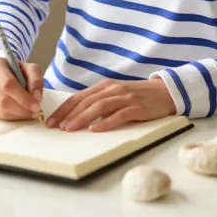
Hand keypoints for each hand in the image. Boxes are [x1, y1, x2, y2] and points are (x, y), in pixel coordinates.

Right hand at [0, 58, 43, 120]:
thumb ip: (36, 79)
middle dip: (22, 109)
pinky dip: (11, 118)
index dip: (24, 98)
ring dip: (18, 115)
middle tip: (36, 112)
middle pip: (3, 100)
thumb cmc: (14, 70)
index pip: (8, 84)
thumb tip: (37, 97)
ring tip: (30, 113)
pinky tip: (19, 113)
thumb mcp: (28, 67)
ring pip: (0, 111)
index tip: (37, 105)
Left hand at [46, 78, 175, 132]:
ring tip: (70, 129)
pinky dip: (106, 122)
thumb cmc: (137, 96)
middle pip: (86, 102)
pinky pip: (119, 115)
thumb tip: (77, 116)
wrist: (164, 91)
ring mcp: (124, 97)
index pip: (79, 97)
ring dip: (82, 118)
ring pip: (99, 107)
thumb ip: (99, 101)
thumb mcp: (116, 94)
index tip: (51, 121)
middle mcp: (112, 89)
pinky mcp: (137, 107)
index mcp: (104, 86)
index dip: (64, 109)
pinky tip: (96, 130)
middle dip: (68, 115)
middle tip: (56, 127)